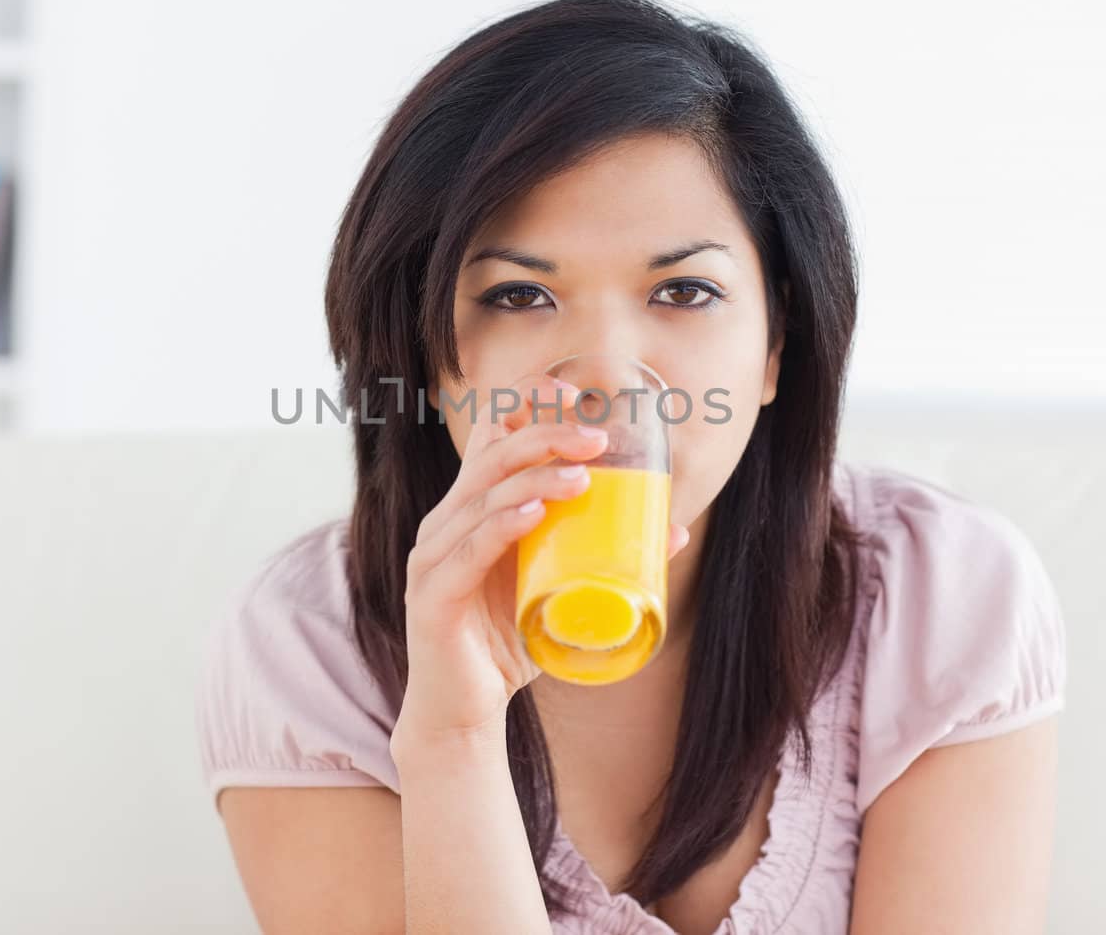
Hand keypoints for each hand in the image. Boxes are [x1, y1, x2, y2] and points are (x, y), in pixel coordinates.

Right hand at [391, 371, 690, 752]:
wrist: (461, 714)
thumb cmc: (506, 645)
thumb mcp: (559, 591)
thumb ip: (603, 555)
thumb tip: (675, 529)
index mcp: (471, 509)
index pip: (489, 436)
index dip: (523, 405)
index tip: (570, 392)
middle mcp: (445, 521)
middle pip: (491, 457)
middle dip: (544, 437)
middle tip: (596, 438)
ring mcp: (433, 555)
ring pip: (482, 498)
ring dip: (533, 479)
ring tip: (581, 477)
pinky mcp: (431, 594)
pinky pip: (467, 550)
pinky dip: (501, 527)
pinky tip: (532, 514)